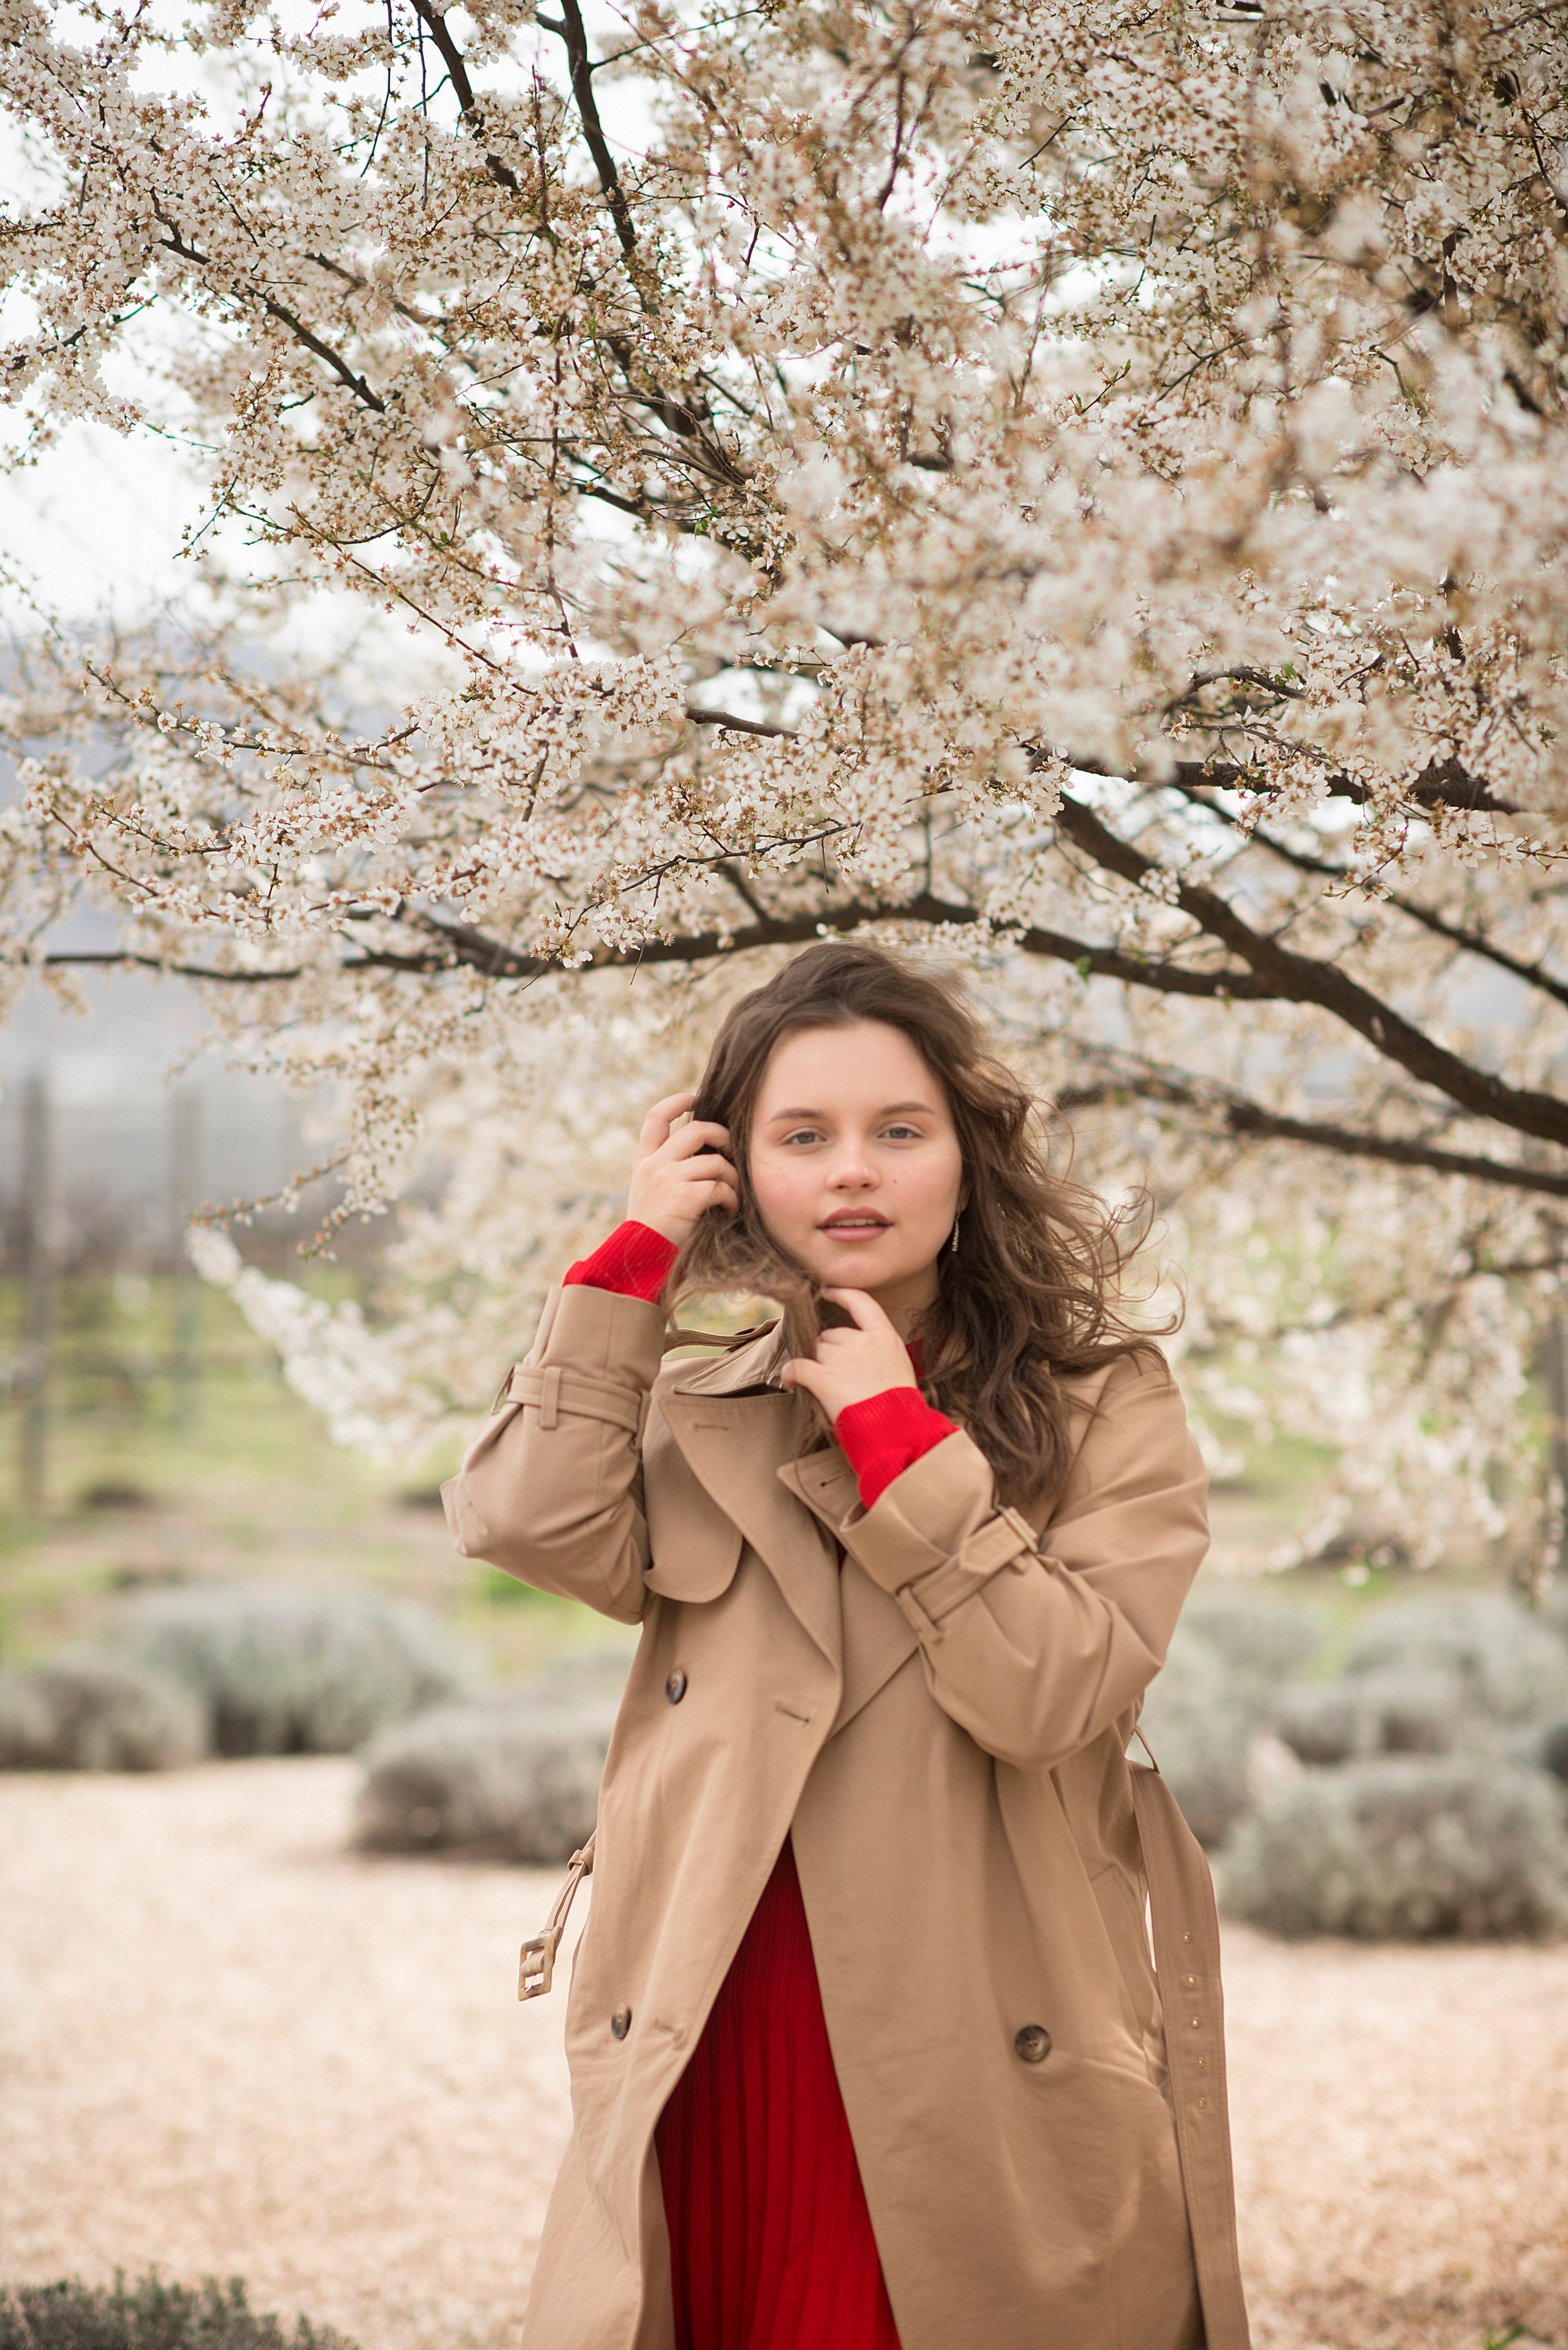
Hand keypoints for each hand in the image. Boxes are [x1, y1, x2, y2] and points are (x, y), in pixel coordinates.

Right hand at [625, 1092, 737, 1245]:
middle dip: (722, 1136)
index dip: (677, 1102)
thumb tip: (707, 1153)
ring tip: (732, 1195)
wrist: (641, 1262)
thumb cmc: (654, 1234)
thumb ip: (669, 1171)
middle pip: (696, 1130)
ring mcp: (667, 1179)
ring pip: (715, 1161)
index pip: (656, 1118)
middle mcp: (654, 1165)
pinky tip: (728, 1211)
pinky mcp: (684, 1197)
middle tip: (730, 1152)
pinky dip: (731, 1199)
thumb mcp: (653, 1195)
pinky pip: (720, 1187)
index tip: (694, 1097)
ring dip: (731, 1177)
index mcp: (644, 1162)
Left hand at [780, 1288, 917, 1420]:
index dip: (842, 1294)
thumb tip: (861, 1357)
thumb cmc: (900, 1408)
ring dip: (816, 1364)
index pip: (861, 1303)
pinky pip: (797, 1367)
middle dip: (830, 1351)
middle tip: (839, 1376)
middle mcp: (862, 1342)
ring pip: (816, 1351)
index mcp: (885, 1337)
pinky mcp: (823, 1377)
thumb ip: (880, 1355)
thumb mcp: (900, 1369)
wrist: (896, 1430)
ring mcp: (842, 1358)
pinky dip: (790, 1374)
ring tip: (825, 1387)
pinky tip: (791, 1382)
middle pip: (832, 1335)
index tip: (827, 1291)